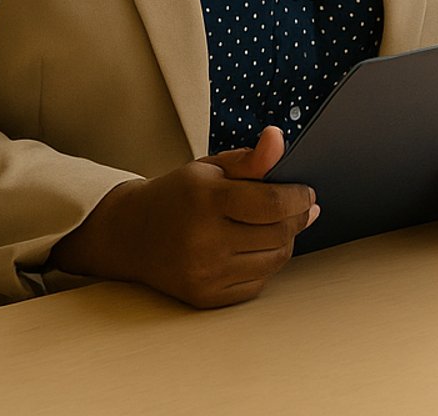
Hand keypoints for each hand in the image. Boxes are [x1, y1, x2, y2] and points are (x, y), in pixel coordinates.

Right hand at [51, 125, 316, 309]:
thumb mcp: (210, 169)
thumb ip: (250, 158)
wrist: (130, 235)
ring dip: (284, 241)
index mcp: (206, 200)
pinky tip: (252, 248)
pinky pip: (258, 283)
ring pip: (274, 260)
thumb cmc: (178, 195)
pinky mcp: (205, 298)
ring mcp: (204, 273)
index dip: (300, 198)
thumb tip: (279, 138)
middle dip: (297, 218)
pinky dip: (264, 265)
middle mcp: (203, 240)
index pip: (274, 204)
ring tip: (274, 226)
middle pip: (279, 234)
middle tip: (300, 208)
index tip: (307, 193)